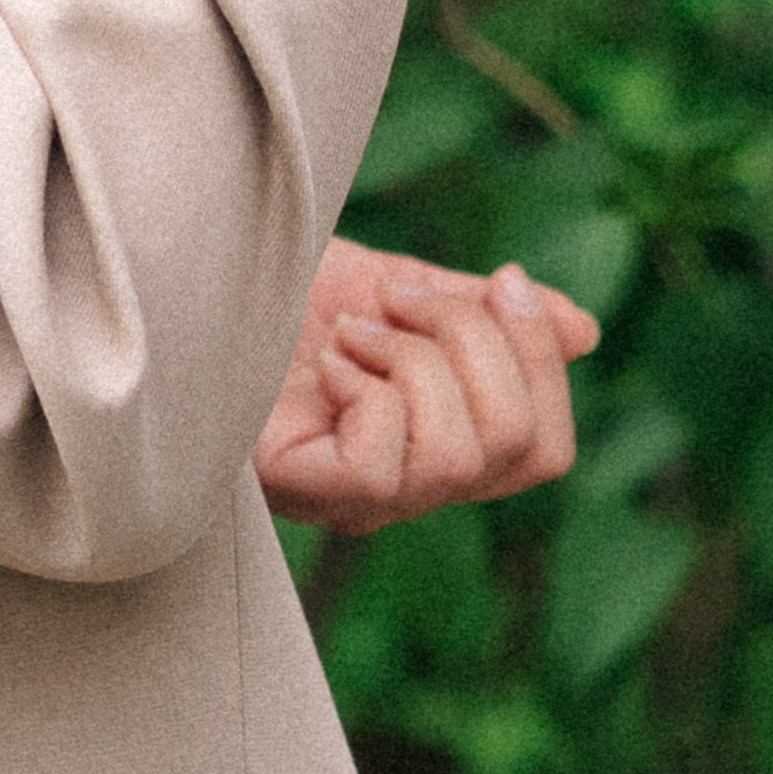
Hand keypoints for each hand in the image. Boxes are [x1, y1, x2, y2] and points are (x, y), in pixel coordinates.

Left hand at [255, 240, 599, 534]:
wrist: (188, 273)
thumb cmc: (277, 289)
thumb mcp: (394, 287)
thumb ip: (480, 313)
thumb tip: (584, 329)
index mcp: (438, 439)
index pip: (545, 446)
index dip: (543, 356)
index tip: (498, 276)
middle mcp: (409, 488)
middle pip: (522, 448)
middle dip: (479, 342)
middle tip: (402, 297)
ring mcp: (358, 500)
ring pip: (461, 455)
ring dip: (415, 358)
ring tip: (353, 329)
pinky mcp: (306, 492)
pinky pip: (385, 465)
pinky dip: (367, 389)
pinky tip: (324, 362)